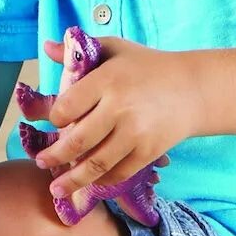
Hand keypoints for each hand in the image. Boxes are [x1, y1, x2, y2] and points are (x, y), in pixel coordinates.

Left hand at [34, 38, 196, 199]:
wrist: (193, 88)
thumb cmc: (148, 67)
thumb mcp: (115, 50)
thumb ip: (79, 51)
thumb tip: (47, 46)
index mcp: (107, 80)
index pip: (67, 107)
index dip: (55, 118)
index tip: (55, 122)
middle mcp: (120, 108)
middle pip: (77, 140)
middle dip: (54, 156)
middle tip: (42, 162)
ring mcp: (135, 133)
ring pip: (96, 163)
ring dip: (73, 180)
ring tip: (57, 188)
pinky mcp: (149, 152)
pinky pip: (119, 172)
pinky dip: (102, 181)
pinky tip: (90, 183)